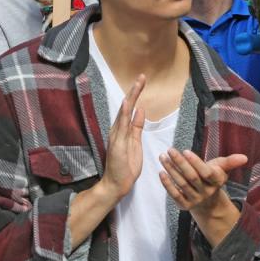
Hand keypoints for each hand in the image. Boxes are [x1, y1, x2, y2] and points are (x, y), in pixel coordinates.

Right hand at [99, 75, 145, 200]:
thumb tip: (140, 110)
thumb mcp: (135, 143)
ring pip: (124, 112)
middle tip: (142, 76)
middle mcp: (118, 129)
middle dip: (135, 91)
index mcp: (123, 129)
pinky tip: (127, 103)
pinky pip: (122, 126)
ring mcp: (117, 136)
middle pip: (127, 106)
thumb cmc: (126, 165)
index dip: (136, 94)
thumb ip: (137, 126)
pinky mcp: (118, 143)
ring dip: (130, 98)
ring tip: (136, 84)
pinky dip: (123, 114)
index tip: (143, 81)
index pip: (130, 108)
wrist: (116, 183)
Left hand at [159, 148, 246, 215]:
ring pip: (182, 184)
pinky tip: (161, 172)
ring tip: (163, 157)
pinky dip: (167, 184)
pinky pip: (175, 195)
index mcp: (216, 182)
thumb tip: (245, 157)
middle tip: (170, 150)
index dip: (196, 162)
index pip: (206, 173)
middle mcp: (206, 192)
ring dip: (171, 170)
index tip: (185, 150)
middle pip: (192, 177)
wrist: (208, 203)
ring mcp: (195, 200)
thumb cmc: (212, 179)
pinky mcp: (185, 205)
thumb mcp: (221, 169)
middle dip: (180, 163)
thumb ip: (230, 162)